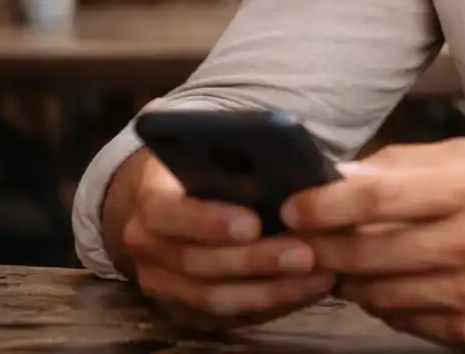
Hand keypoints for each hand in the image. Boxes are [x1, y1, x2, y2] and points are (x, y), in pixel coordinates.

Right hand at [120, 151, 337, 329]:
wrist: (172, 199)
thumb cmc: (207, 167)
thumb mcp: (215, 148)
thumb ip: (239, 157)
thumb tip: (290, 167)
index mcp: (149, 197)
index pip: (167, 212)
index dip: (208, 221)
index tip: (253, 223)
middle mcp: (147, 245)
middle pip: (196, 262)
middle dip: (255, 261)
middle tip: (305, 254)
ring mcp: (161, 282)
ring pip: (213, 297)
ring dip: (270, 290)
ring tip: (317, 275)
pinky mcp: (183, 309)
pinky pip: (228, 316)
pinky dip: (272, 304)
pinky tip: (308, 288)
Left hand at [283, 139, 464, 349]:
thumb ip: (408, 164)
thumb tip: (340, 174)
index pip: (378, 197)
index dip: (323, 204)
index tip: (294, 206)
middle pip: (367, 251)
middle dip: (322, 246)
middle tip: (304, 239)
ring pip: (377, 293)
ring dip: (349, 278)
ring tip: (345, 261)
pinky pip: (404, 321)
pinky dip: (385, 303)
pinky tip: (389, 284)